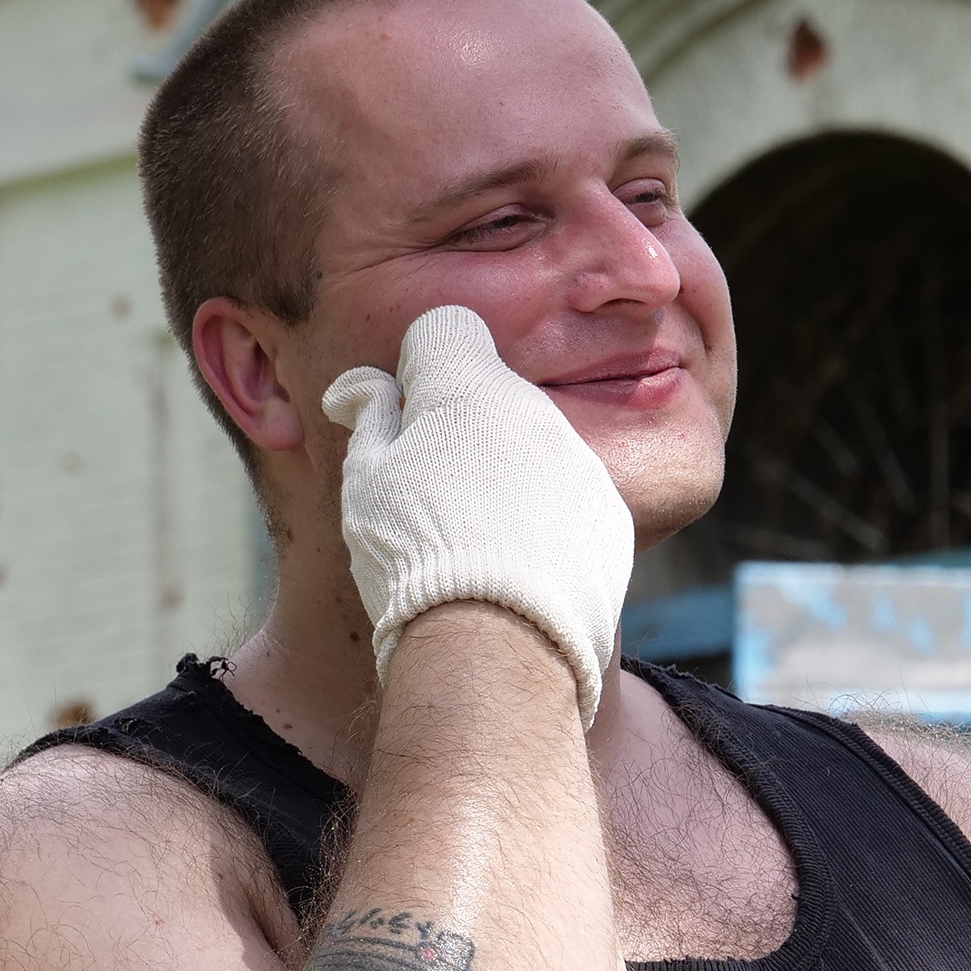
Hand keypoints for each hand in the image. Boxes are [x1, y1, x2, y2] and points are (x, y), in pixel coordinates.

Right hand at [324, 305, 634, 725]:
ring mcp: (580, 460)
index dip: (419, 366)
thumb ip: (368, 417)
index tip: (407, 417)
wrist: (499, 642)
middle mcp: (534, 407)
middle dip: (465, 426)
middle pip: (493, 392)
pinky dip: (546, 523)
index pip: (446, 328)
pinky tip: (518, 569)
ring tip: (478, 544)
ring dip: (507, 477)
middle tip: (433, 494)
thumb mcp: (364, 482)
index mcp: (466, 382)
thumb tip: (363, 386)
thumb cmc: (414, 553)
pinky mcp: (607, 514)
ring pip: (534, 448)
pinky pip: (570, 500)